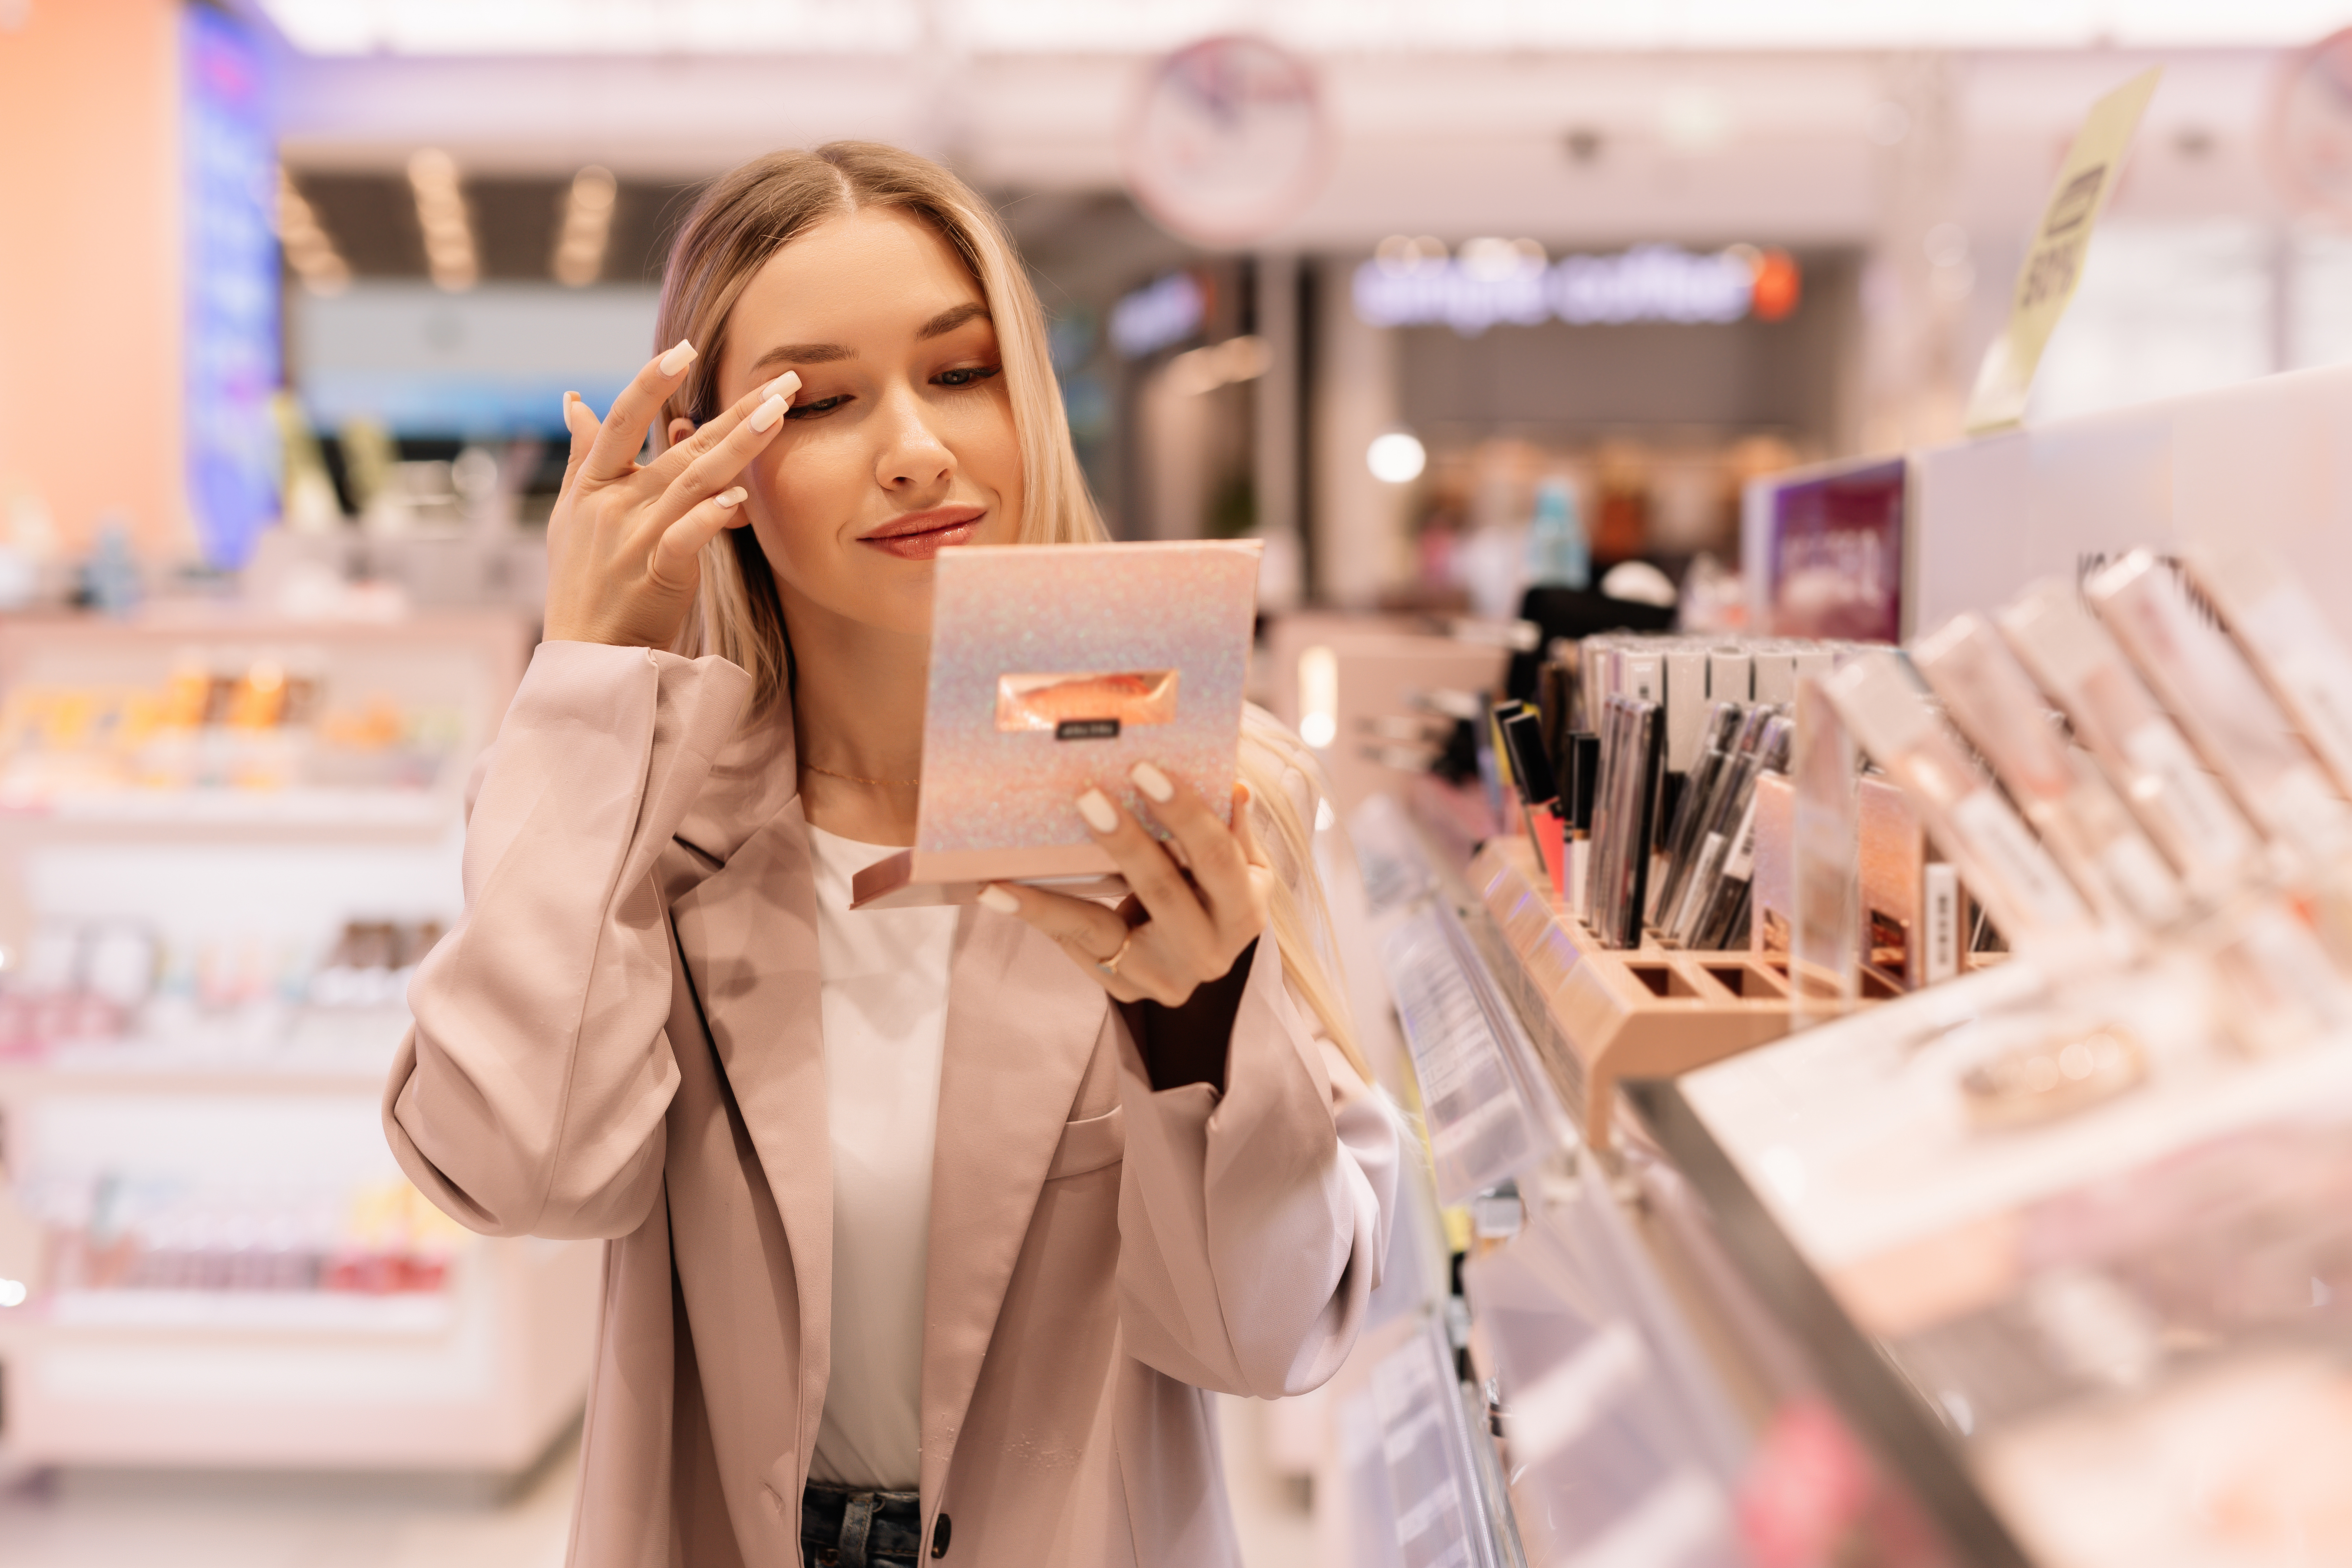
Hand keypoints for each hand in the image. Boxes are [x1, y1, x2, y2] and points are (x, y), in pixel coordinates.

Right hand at [540, 341, 800, 647]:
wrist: (586, 654)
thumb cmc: (583, 582)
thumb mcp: (571, 515)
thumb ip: (582, 454)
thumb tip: (574, 400)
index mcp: (594, 484)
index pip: (622, 420)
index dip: (651, 383)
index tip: (685, 349)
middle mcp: (613, 504)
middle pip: (679, 447)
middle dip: (734, 412)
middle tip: (782, 381)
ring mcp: (633, 538)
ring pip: (692, 482)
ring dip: (738, 447)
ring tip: (777, 415)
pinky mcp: (654, 574)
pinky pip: (685, 538)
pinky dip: (709, 517)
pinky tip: (737, 496)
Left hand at [980, 764, 1272, 1007]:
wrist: (1194, 953)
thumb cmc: (1211, 890)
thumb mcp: (1233, 861)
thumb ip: (1231, 828)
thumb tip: (1235, 789)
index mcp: (1246, 910)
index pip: (1218, 856)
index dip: (1186, 813)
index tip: (1147, 770)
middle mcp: (1212, 954)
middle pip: (1164, 891)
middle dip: (1125, 842)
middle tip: (1089, 795)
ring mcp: (1166, 978)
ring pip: (1103, 928)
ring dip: (1053, 896)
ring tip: (1007, 870)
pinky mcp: (1126, 988)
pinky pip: (1074, 942)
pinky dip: (1035, 914)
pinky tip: (995, 892)